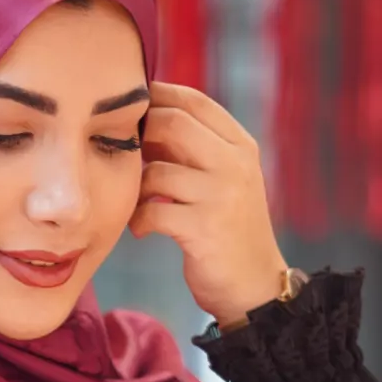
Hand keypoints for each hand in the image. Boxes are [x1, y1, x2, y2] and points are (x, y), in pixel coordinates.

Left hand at [129, 81, 287, 326]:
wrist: (254, 284)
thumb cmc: (228, 228)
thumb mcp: (222, 180)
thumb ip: (193, 149)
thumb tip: (144, 117)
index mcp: (240, 145)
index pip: (194, 101)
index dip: (157, 97)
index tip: (131, 110)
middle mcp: (235, 164)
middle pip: (172, 124)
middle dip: (141, 136)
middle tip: (126, 158)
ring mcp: (222, 195)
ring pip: (157, 171)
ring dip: (137, 189)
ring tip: (138, 204)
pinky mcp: (204, 228)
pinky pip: (152, 212)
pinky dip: (139, 221)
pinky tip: (143, 230)